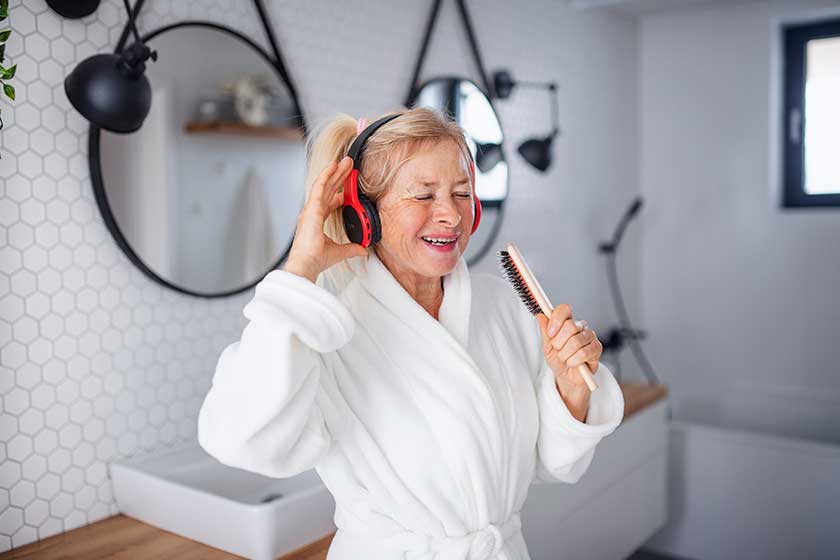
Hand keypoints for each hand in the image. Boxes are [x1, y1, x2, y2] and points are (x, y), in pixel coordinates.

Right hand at [284, 156, 368, 281]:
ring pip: (324, 185)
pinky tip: (334, 166)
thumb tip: (363, 250)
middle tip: (348, 166)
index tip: (348, 187)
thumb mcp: (339, 252)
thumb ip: (351, 248)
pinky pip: (320, 187)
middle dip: (338, 177)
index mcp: (316, 222)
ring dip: (335, 172)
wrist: (307, 264)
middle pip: (328, 190)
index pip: (329, 202)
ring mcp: (311, 209)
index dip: (339, 193)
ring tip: (345, 162)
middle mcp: (312, 213)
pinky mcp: (311, 208)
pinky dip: (326, 175)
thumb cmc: (315, 259)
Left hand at [536, 304, 602, 394]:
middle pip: (570, 325)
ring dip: (565, 354)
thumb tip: (540, 316)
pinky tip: (573, 363)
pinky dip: (574, 361)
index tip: (550, 333)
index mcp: (567, 322)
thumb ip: (545, 331)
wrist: (567, 378)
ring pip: (576, 341)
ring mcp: (590, 337)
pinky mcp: (597, 348)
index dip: (556, 319)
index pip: (564, 309)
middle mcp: (580, 326)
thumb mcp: (547, 347)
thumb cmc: (559, 360)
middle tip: (557, 350)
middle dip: (559, 342)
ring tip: (565, 359)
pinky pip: (584, 352)